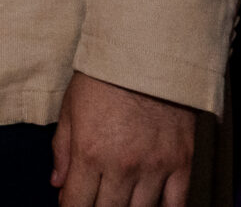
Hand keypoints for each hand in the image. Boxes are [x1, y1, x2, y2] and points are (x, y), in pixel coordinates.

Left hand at [52, 72, 194, 206]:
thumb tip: (58, 183)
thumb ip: (62, 148)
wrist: (148, 50)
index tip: (73, 206)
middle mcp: (122, 165)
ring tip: (123, 200)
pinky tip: (153, 205)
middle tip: (98, 201)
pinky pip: (176, 204)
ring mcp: (155, 166)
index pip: (76, 204)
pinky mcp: (182, 161)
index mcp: (90, 152)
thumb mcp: (71, 106)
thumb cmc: (105, 75)